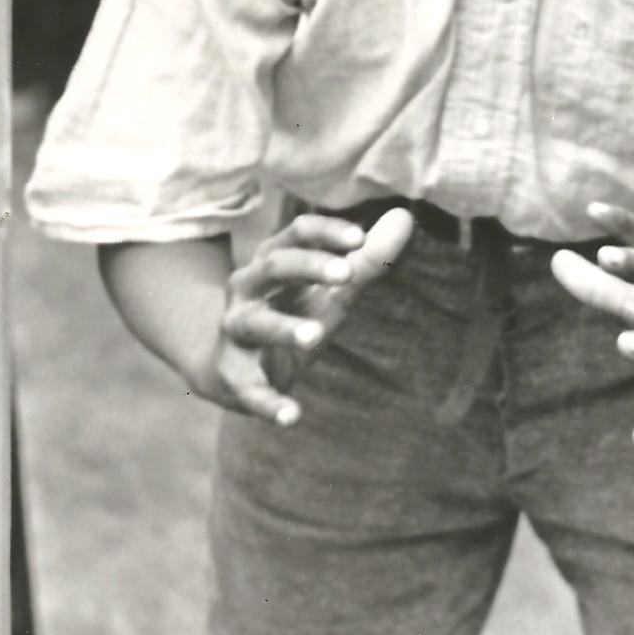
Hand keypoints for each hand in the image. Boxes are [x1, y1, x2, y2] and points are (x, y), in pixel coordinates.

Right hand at [207, 205, 414, 429]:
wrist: (228, 367)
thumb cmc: (290, 315)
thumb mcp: (328, 291)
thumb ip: (366, 260)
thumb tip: (405, 217)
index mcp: (271, 261)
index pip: (296, 233)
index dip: (326, 232)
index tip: (359, 237)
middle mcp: (247, 289)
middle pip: (273, 267)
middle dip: (308, 266)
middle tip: (346, 273)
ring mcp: (236, 331)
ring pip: (256, 323)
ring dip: (285, 328)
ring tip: (316, 334)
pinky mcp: (234, 375)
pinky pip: (250, 389)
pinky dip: (269, 403)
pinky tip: (293, 416)